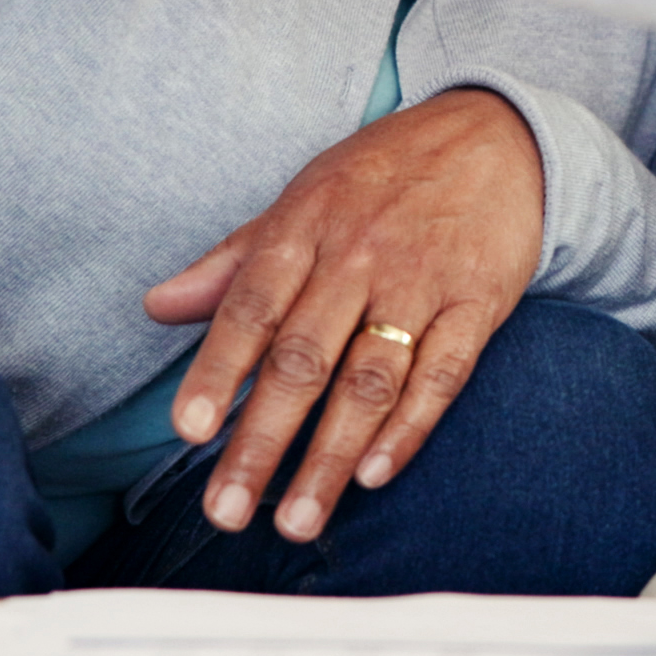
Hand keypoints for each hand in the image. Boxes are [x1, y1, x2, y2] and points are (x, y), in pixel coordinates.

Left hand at [142, 86, 542, 543]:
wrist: (497, 135)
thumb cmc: (383, 175)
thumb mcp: (303, 198)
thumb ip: (233, 262)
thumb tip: (158, 306)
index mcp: (305, 228)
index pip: (249, 307)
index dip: (216, 370)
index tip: (187, 431)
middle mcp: (360, 257)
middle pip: (303, 359)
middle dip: (261, 441)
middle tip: (226, 509)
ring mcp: (422, 283)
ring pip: (369, 380)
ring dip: (330, 457)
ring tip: (296, 520)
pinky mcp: (477, 305)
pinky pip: (443, 375)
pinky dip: (409, 428)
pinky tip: (375, 474)